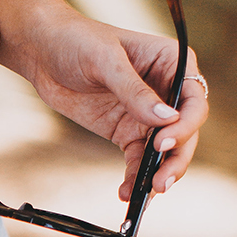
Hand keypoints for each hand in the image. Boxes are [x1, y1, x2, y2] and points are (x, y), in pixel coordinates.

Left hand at [20, 12, 206, 199]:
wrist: (43, 52)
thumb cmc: (77, 41)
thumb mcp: (105, 61)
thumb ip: (134, 91)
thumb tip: (166, 118)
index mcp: (172, 62)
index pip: (193, 99)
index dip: (185, 124)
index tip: (163, 143)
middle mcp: (166, 90)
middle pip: (185, 131)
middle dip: (175, 159)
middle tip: (159, 183)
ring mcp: (147, 114)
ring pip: (165, 151)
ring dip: (157, 174)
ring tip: (143, 195)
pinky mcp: (126, 132)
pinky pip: (138, 160)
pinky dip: (135, 177)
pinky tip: (127, 192)